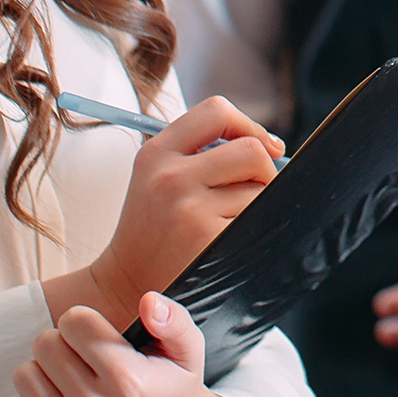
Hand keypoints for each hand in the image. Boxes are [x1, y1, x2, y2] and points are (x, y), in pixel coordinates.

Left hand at [11, 292, 240, 396]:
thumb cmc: (176, 390)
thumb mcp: (188, 350)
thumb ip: (173, 319)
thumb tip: (148, 300)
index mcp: (129, 379)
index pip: (73, 321)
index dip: (84, 320)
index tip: (97, 334)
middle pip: (45, 345)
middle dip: (63, 342)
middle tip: (85, 356)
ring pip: (25, 377)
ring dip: (45, 371)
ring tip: (72, 377)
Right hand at [46, 97, 281, 326]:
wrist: (125, 285)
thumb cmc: (154, 229)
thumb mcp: (157, 179)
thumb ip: (200, 153)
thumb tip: (272, 146)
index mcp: (156, 153)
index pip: (216, 111)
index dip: (248, 124)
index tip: (263, 145)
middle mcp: (171, 177)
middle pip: (252, 150)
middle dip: (265, 171)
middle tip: (254, 191)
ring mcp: (189, 209)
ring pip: (260, 189)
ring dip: (259, 205)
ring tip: (229, 223)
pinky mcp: (207, 240)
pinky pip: (258, 220)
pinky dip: (256, 229)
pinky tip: (232, 242)